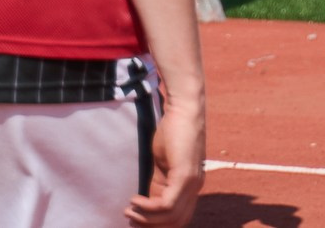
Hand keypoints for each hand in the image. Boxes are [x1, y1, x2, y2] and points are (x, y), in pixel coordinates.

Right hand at [127, 93, 205, 226]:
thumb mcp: (163, 162)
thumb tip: (145, 200)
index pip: (179, 218)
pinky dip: (149, 207)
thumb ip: (159, 182)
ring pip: (171, 217)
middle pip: (176, 222)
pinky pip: (167, 204)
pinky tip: (135, 200)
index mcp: (191, 185)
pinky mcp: (185, 176)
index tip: (138, 221)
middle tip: (130, 220)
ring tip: (129, 211)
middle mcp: (195, 187)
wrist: (184, 108)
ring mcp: (192, 183)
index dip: (158, 224)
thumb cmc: (173, 131)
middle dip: (151, 225)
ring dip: (146, 219)